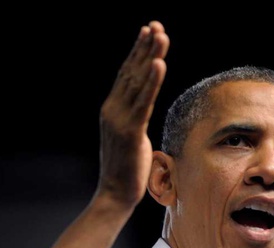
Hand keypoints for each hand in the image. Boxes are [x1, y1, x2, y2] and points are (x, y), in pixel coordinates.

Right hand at [97, 21, 168, 207]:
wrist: (114, 195)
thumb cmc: (127, 171)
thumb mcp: (132, 139)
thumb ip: (136, 120)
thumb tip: (145, 111)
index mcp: (112, 111)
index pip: (125, 76)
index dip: (137, 53)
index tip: (148, 33)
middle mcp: (112, 110)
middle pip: (131, 72)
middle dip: (144, 48)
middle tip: (155, 26)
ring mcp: (119, 119)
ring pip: (137, 82)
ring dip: (150, 57)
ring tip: (161, 35)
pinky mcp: (130, 131)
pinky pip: (143, 101)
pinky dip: (152, 81)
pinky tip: (159, 64)